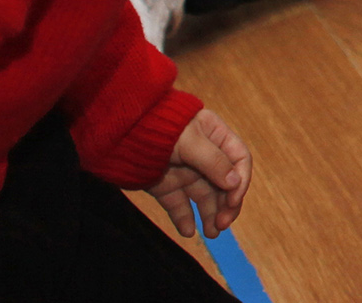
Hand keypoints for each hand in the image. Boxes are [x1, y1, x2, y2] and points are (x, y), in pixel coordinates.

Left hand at [148, 110, 251, 238]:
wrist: (121, 133)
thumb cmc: (161, 128)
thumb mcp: (190, 140)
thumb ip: (213, 161)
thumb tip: (235, 184)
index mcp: (216, 137)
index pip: (239, 160)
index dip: (241, 181)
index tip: (233, 201)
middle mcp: (204, 156)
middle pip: (224, 183)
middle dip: (225, 205)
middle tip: (222, 225)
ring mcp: (185, 172)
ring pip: (203, 197)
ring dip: (210, 215)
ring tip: (211, 234)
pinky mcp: (165, 186)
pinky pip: (178, 205)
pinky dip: (184, 219)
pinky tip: (188, 232)